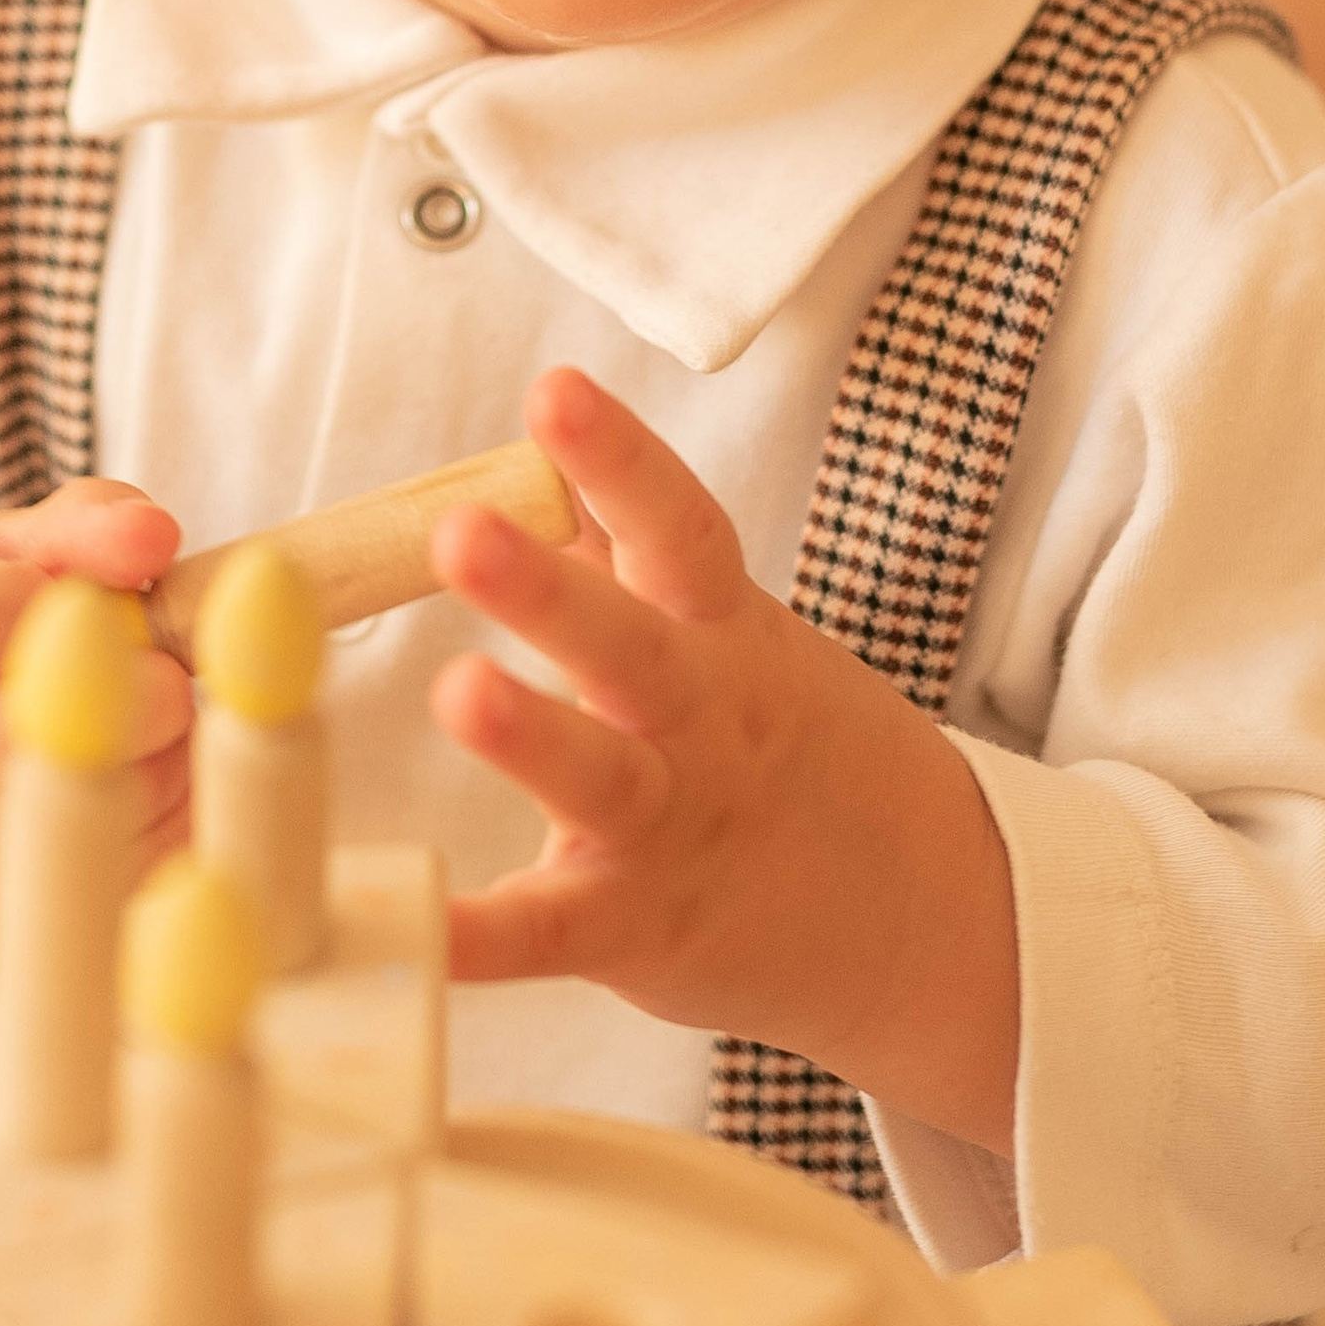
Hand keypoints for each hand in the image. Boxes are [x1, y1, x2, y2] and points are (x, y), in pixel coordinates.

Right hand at [0, 479, 192, 974]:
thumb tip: (152, 538)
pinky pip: (151, 855)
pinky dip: (186, 802)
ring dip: (170, 744)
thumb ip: (86, 523)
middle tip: (159, 660)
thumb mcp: (11, 549)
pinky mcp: (43, 901)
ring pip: (105, 801)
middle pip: (26, 735)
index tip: (85, 598)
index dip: (38, 607)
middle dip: (133, 684)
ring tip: (156, 707)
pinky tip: (168, 763)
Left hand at [430, 368, 1020, 1154]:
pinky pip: (551, 934)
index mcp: (721, 632)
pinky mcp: (639, 928)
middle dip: (550, 588)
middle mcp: (705, 721)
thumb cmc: (781, 745)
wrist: (918, 916)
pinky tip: (406, 924)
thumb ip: (631, 549)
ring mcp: (676, 827)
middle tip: (462, 529)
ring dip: (531, 736)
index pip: (679, 529)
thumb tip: (542, 443)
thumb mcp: (729, 631)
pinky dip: (477, 935)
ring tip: (457, 690)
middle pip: (633, 645)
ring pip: (604, 778)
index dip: (620, 458)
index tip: (554, 391)